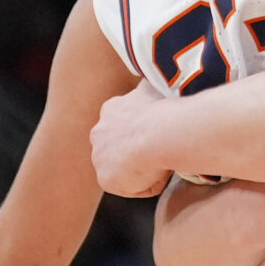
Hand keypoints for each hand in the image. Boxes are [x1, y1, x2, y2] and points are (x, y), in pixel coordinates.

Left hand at [90, 81, 176, 197]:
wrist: (160, 132)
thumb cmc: (165, 110)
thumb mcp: (156, 91)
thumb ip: (150, 90)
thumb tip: (159, 78)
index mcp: (111, 110)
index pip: (122, 126)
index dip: (142, 134)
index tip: (157, 136)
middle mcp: (98, 132)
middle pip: (118, 149)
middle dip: (135, 153)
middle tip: (158, 154)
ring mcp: (99, 156)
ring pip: (124, 169)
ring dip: (142, 170)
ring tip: (161, 163)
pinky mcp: (104, 178)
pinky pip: (130, 187)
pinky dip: (146, 184)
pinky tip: (158, 172)